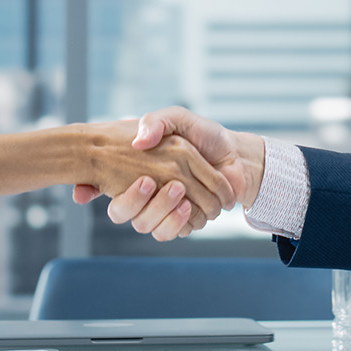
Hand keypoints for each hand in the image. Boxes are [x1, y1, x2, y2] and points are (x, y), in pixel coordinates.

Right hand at [79, 120, 235, 238]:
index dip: (127, 198)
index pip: (116, 195)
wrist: (234, 154)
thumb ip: (155, 122)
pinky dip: (186, 222)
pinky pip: (176, 233)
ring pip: (154, 229)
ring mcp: (165, 210)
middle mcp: (148, 194)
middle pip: (134, 218)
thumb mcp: (178, 118)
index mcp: (138, 171)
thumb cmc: (204, 135)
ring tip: (187, 201)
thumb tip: (138, 142)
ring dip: (171, 216)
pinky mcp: (184, 221)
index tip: (146, 181)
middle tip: (177, 187)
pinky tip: (194, 207)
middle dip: (156, 205)